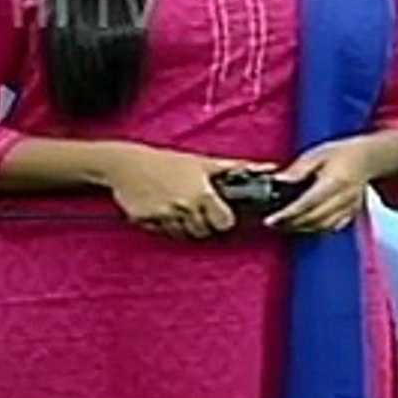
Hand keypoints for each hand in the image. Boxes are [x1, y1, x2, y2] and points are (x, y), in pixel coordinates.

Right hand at [99, 144, 274, 239]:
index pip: (224, 223)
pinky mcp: (147, 223)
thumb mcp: (203, 163)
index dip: (224, 220)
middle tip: (196, 208)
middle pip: (204, 233)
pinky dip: (165, 226)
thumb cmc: (168, 162)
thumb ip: (237, 169)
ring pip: (184, 236)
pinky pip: (163, 233)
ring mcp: (164, 217)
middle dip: (204, 224)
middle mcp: (184, 207)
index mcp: (202, 193)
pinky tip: (163, 209)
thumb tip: (270, 168)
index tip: (220, 213)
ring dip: (184, 226)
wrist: (126, 164)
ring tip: (179, 207)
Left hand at [264, 138, 377, 234]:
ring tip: (285, 225)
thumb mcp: (317, 154)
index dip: (288, 214)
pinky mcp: (352, 213)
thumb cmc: (342, 154)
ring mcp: (350, 208)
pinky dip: (317, 229)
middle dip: (292, 223)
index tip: (272, 219)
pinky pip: (333, 228)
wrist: (367, 159)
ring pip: (323, 226)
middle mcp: (344, 197)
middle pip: (314, 218)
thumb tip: (280, 180)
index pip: (307, 203)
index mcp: (335, 181)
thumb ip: (298, 169)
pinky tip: (305, 225)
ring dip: (303, 228)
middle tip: (274, 223)